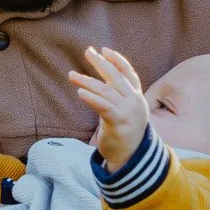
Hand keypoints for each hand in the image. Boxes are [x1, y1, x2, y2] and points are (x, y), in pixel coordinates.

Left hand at [68, 46, 149, 171]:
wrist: (130, 158)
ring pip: (106, 90)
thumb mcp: (126, 112)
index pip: (129, 73)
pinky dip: (91, 97)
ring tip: (71, 75)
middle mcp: (135, 102)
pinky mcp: (118, 123)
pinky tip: (80, 91)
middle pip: (116, 77)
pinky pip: (103, 106)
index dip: (117, 60)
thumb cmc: (124, 134)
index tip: (104, 50)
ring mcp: (128, 112)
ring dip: (87, 81)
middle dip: (101, 63)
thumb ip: (119, 97)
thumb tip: (102, 84)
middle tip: (87, 51)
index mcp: (137, 97)